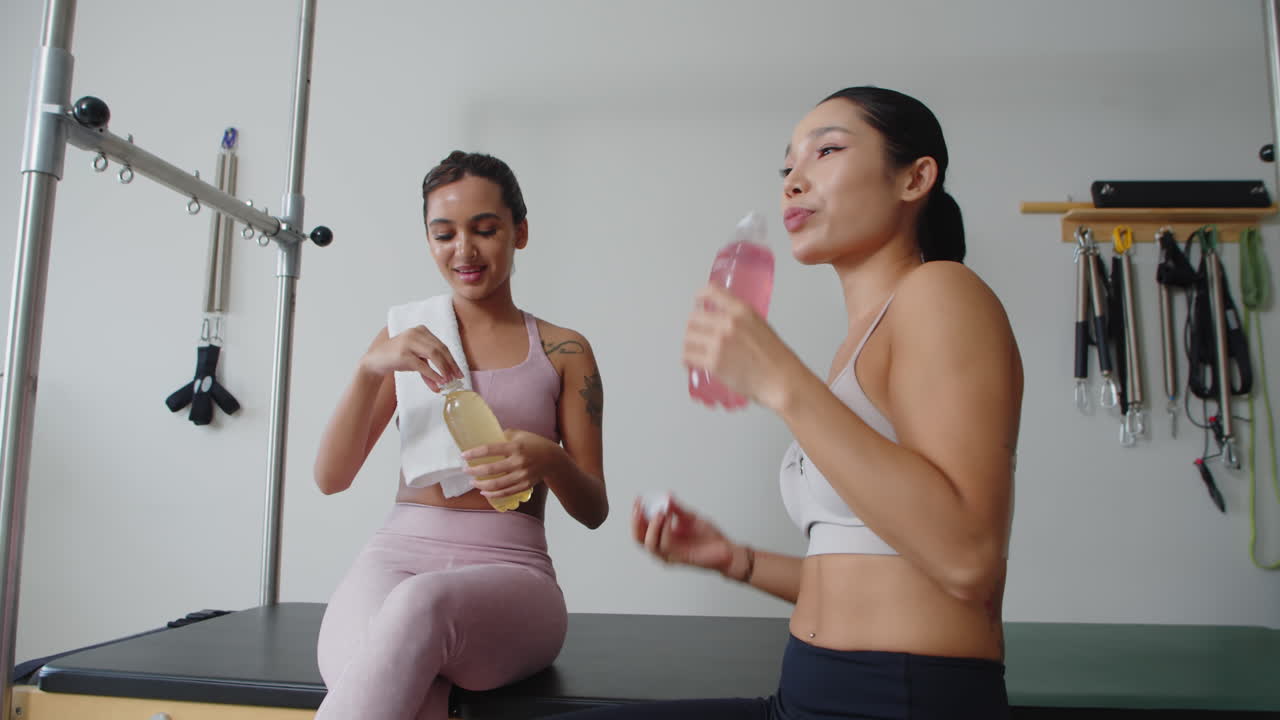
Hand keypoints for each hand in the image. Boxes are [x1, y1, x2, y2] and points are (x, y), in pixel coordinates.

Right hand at [360, 326, 461, 391]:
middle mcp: (416, 333)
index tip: (459, 372)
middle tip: (457, 378)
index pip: (442, 346)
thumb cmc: (397, 358)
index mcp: (422, 331)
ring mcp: (409, 342)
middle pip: (440, 349)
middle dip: (451, 365)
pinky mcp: (403, 353)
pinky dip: (432, 374)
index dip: (452, 360)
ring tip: (448, 381)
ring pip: (434, 354)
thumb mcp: (416, 361)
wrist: (375, 360)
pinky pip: (422, 365)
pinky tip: (438, 381)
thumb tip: (442, 385)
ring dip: (443, 369)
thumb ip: (430, 370)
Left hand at [462, 429, 564, 501]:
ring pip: (497, 484)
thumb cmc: (534, 444)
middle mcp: (518, 461)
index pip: (490, 449)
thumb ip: (504, 435)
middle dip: (474, 471)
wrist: (553, 459)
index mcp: (515, 446)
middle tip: (465, 470)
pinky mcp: (524, 485)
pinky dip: (493, 494)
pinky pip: (506, 492)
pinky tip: (484, 492)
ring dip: (481, 484)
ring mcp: (522, 475)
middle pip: (491, 469)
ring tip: (472, 482)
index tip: (463, 456)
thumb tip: (486, 435)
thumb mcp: (520, 434)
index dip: (474, 453)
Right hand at [633, 494, 734, 573]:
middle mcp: (662, 548)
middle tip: (641, 506)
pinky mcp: (680, 558)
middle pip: (639, 538)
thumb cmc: (708, 537)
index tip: (638, 499)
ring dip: (652, 525)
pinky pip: (666, 544)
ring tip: (660, 511)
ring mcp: (670, 555)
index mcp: (662, 538)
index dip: (636, 514)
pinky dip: (665, 529)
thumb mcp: (690, 517)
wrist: (725, 549)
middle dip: (637, 521)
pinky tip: (668, 517)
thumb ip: (677, 508)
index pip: (642, 528)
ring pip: (650, 543)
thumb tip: (666, 496)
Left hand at [683, 285, 794, 410]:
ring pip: (688, 338)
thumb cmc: (775, 357)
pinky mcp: (713, 362)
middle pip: (694, 318)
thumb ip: (739, 319)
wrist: (779, 379)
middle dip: (694, 326)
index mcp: (741, 311)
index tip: (698, 300)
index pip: (712, 292)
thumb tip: (721, 317)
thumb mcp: (759, 325)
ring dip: (689, 343)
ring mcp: (719, 343)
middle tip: (696, 334)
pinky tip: (690, 361)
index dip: (701, 296)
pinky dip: (687, 359)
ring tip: (693, 349)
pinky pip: (689, 356)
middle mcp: (728, 323)